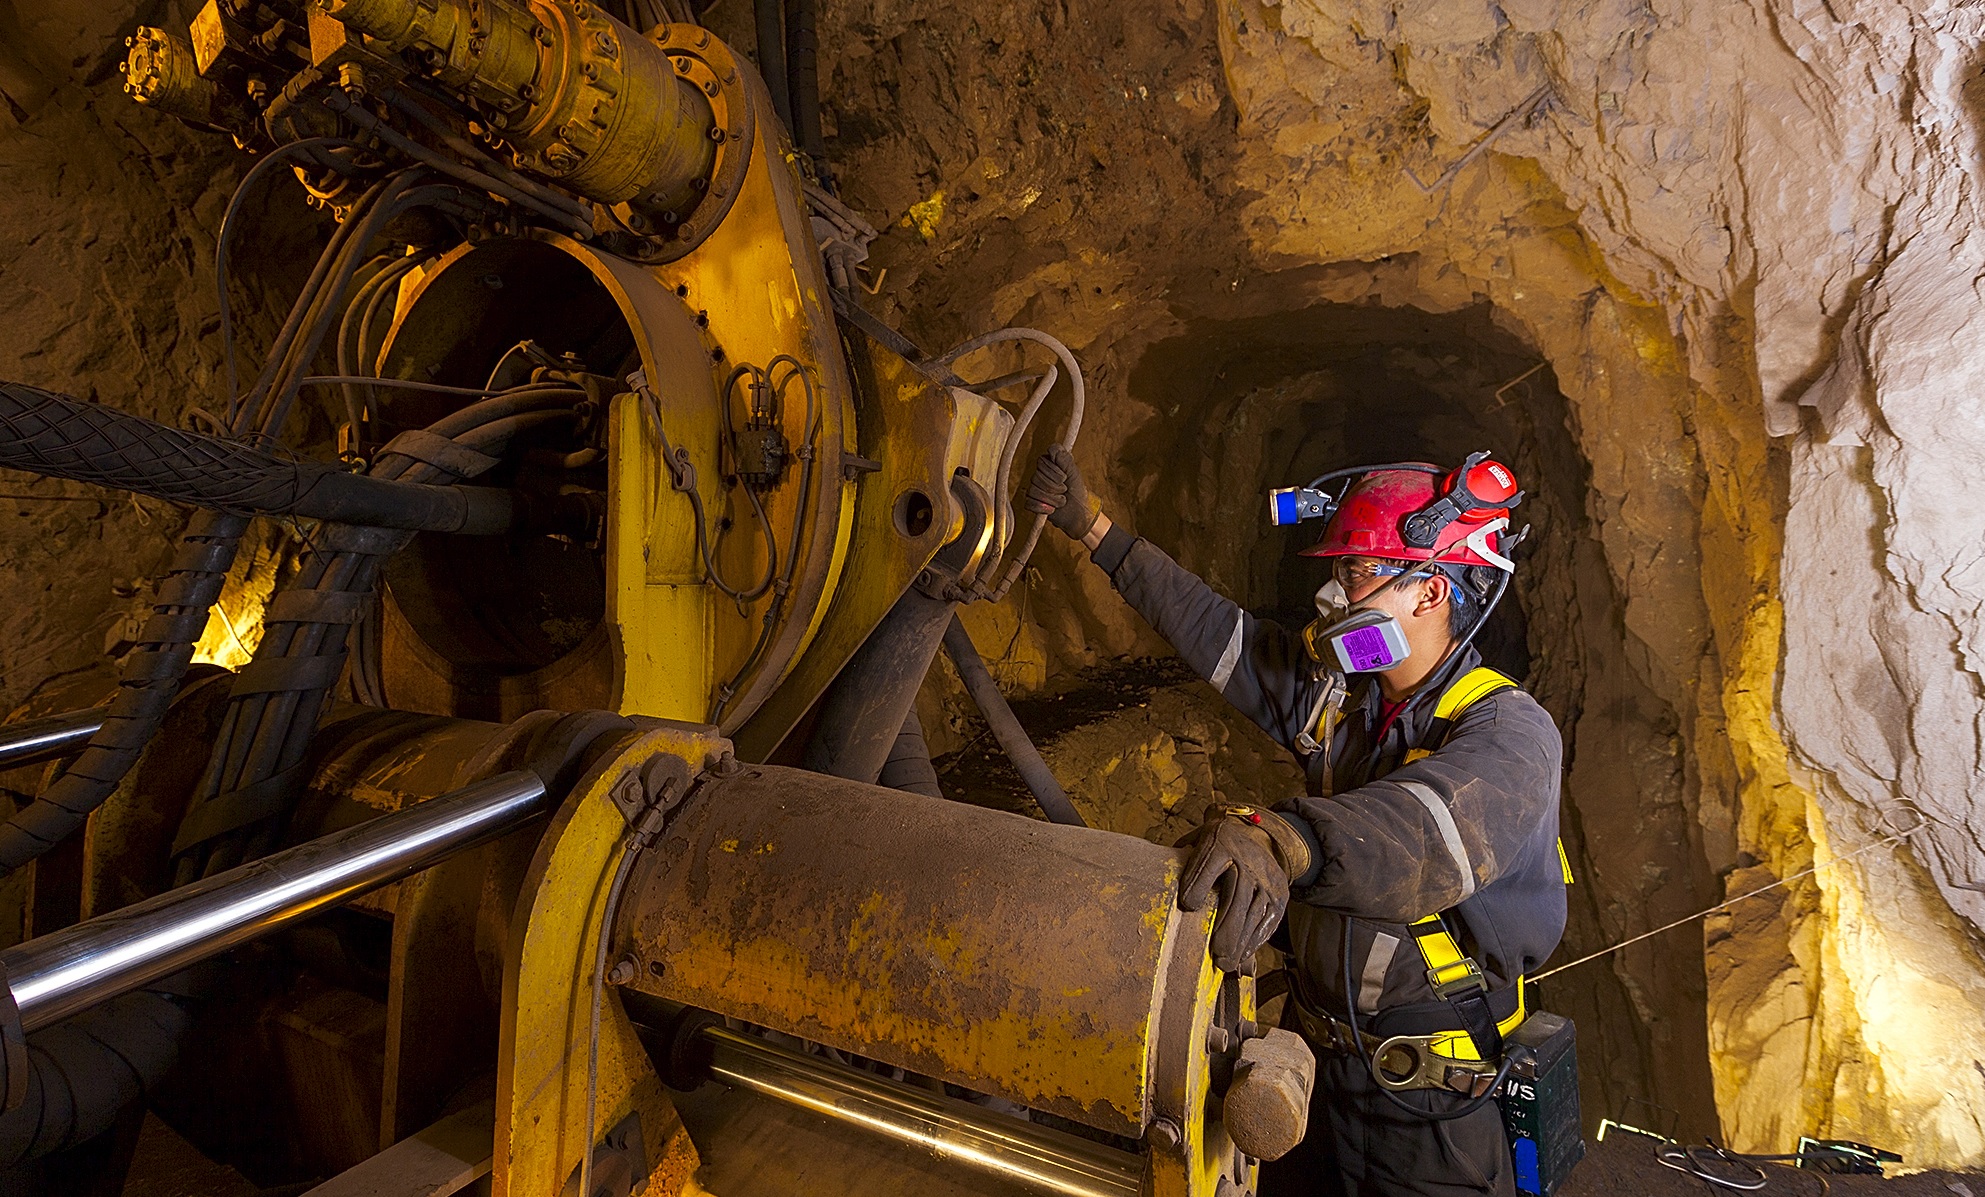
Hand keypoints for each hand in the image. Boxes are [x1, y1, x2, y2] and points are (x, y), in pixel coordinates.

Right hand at [1025, 443, 1101, 539]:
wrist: (1079, 514)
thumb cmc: (1078, 492)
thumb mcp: (1074, 472)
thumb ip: (1064, 458)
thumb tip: (1052, 448)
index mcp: (1048, 465)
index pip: (1041, 462)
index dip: (1054, 472)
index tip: (1065, 478)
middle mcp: (1040, 475)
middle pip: (1036, 477)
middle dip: (1055, 487)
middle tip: (1065, 490)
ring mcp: (1035, 489)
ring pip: (1033, 490)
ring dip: (1052, 499)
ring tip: (1062, 501)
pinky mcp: (1032, 503)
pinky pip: (1029, 503)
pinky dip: (1043, 508)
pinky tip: (1052, 509)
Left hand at [1177, 815, 1290, 973]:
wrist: (1258, 838)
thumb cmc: (1216, 849)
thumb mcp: (1198, 844)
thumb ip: (1183, 864)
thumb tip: (1164, 890)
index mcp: (1220, 842)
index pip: (1208, 863)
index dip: (1198, 884)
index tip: (1188, 904)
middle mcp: (1247, 860)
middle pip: (1237, 895)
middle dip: (1226, 928)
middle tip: (1216, 954)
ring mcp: (1267, 878)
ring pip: (1254, 912)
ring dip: (1240, 941)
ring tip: (1226, 962)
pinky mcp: (1280, 895)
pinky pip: (1269, 920)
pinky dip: (1255, 940)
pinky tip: (1242, 954)